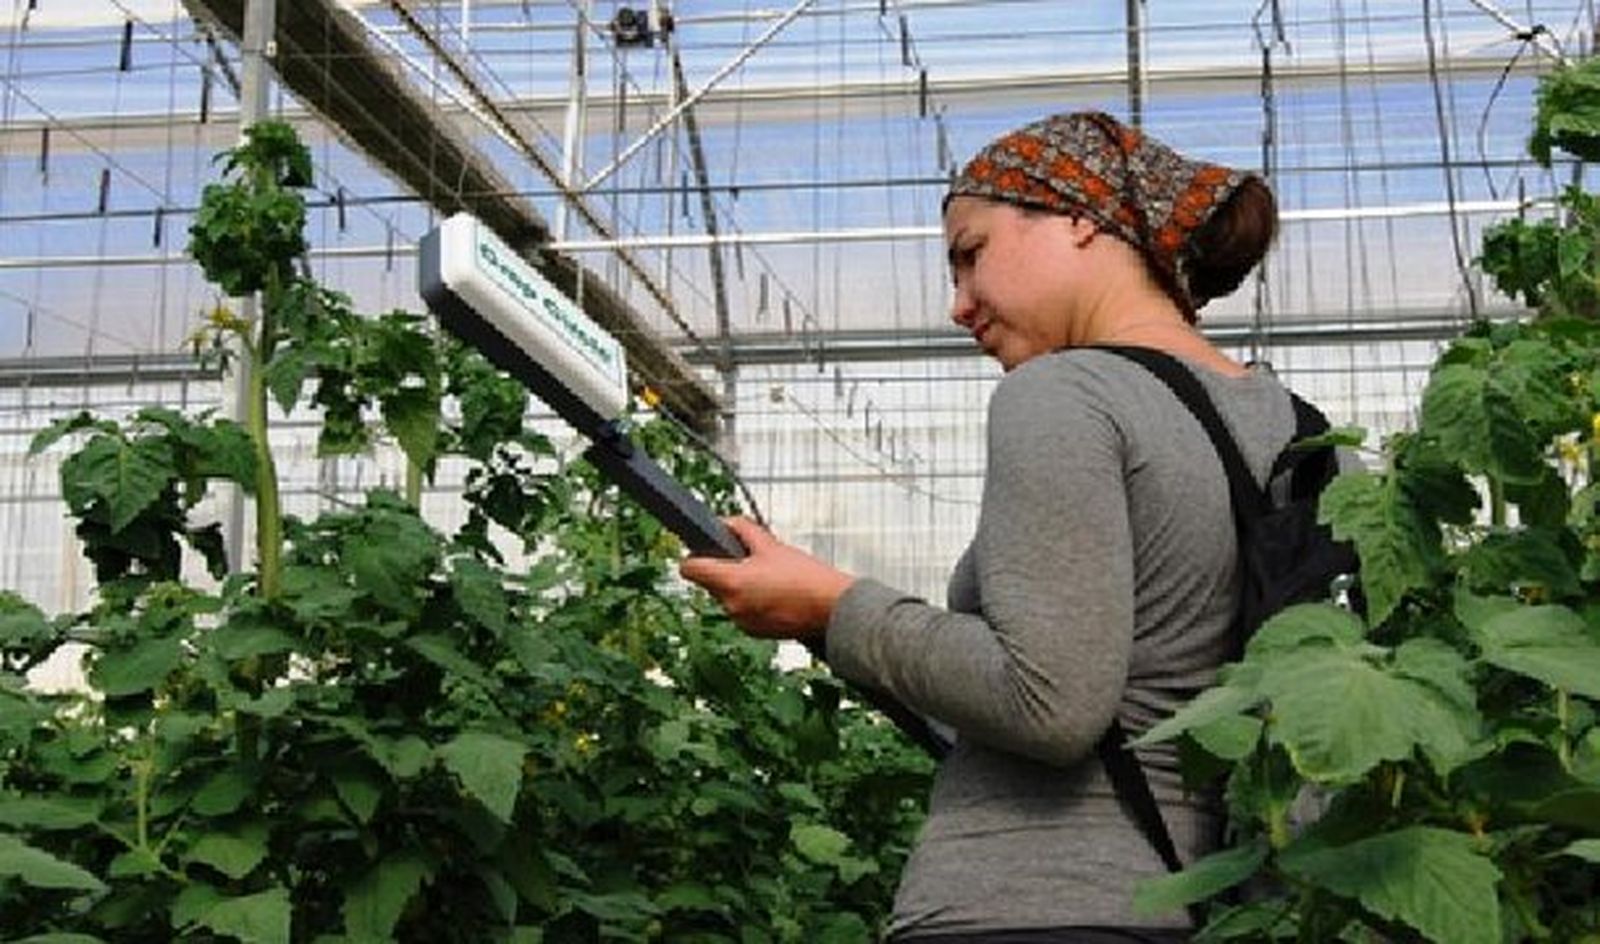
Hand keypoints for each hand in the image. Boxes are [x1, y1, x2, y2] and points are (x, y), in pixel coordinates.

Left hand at [678, 517, 854, 640]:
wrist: (832, 608)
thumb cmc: (806, 578)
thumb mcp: (771, 545)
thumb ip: (742, 529)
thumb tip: (725, 523)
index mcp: (731, 582)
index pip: (690, 569)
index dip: (694, 557)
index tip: (704, 551)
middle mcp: (731, 606)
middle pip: (711, 583)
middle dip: (726, 570)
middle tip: (751, 561)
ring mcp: (742, 622)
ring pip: (728, 597)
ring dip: (740, 586)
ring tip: (770, 577)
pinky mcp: (754, 632)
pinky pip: (742, 611)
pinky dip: (752, 602)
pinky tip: (775, 594)